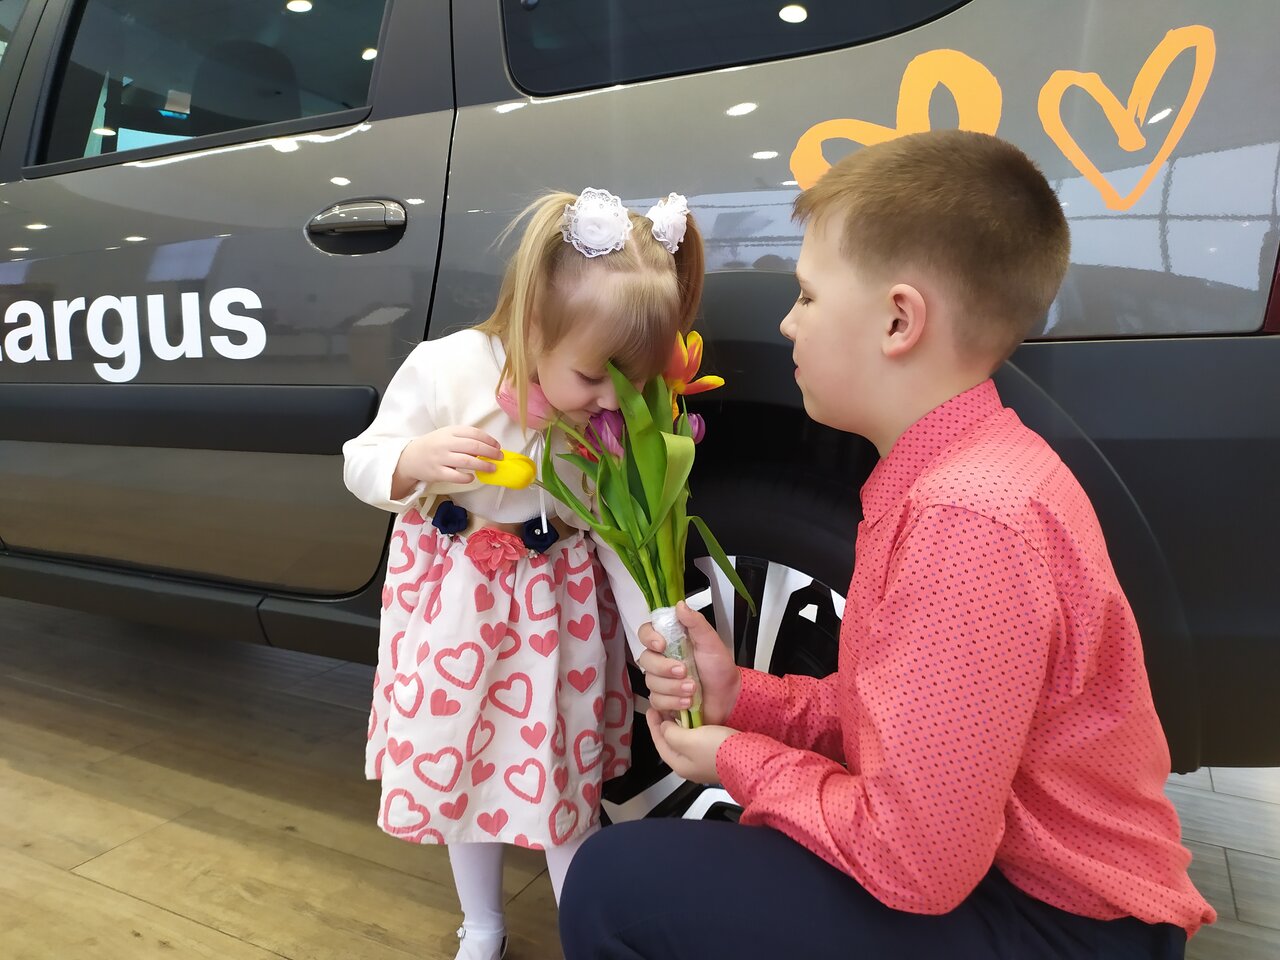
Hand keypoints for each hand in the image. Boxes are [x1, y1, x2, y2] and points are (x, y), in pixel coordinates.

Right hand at [393, 426, 501, 494]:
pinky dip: (467, 477)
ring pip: (467, 461)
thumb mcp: (446, 436)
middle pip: (474, 446)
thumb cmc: (433, 446)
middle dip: (490, 452)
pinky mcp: (437, 473)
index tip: (497, 446)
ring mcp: (441, 458)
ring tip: (493, 468)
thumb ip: (463, 438)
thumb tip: (487, 447)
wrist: (409, 458)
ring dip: (483, 465)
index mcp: (450, 431)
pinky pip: (456, 476)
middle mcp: (445, 443)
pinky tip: (473, 477)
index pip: (474, 433)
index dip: (489, 440)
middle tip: (500, 457)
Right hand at [638, 601, 740, 725]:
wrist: (729, 697)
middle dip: (665, 668)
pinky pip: (657, 701)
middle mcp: (663, 659)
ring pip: (651, 683)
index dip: (649, 638)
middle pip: (646, 660)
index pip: (646, 633)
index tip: (661, 644)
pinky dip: (673, 702)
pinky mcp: (664, 699)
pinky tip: (687, 701)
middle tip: (684, 671)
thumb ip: (696, 623)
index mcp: (671, 642)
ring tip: (693, 689)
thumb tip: (680, 606)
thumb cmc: (720, 669)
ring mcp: (662, 680)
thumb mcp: (711, 642)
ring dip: (673, 687)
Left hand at [646, 710, 736, 784]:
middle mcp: (690, 766)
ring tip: (679, 712)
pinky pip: (699, 741)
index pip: (659, 743)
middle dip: (666, 726)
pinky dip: (693, 730)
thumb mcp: (688, 739)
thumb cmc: (717, 750)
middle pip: (671, 743)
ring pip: (685, 742)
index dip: (654, 725)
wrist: (749, 758)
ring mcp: (704, 762)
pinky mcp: (717, 755)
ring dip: (680, 727)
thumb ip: (671, 733)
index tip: (652, 709)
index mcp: (679, 765)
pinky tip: (697, 720)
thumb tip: (665, 728)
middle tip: (663, 709)